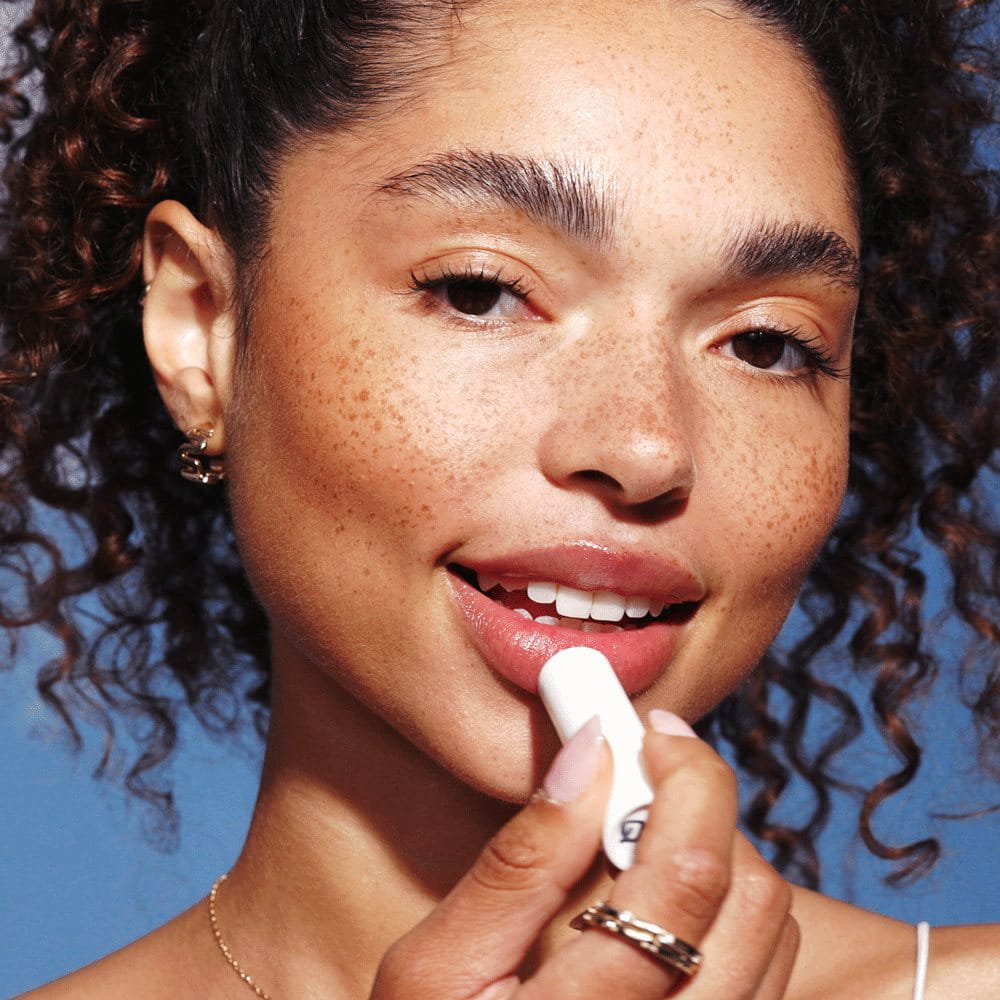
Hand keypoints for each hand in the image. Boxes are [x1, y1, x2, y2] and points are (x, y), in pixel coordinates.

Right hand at [371, 713, 798, 998]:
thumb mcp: (434, 970)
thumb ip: (518, 865)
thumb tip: (590, 753)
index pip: (688, 878)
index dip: (683, 778)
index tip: (647, 727)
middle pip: (753, 899)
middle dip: (704, 807)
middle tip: (641, 773)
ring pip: (772, 934)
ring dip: (717, 854)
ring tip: (638, 838)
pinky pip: (763, 972)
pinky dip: (724, 908)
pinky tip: (655, 899)